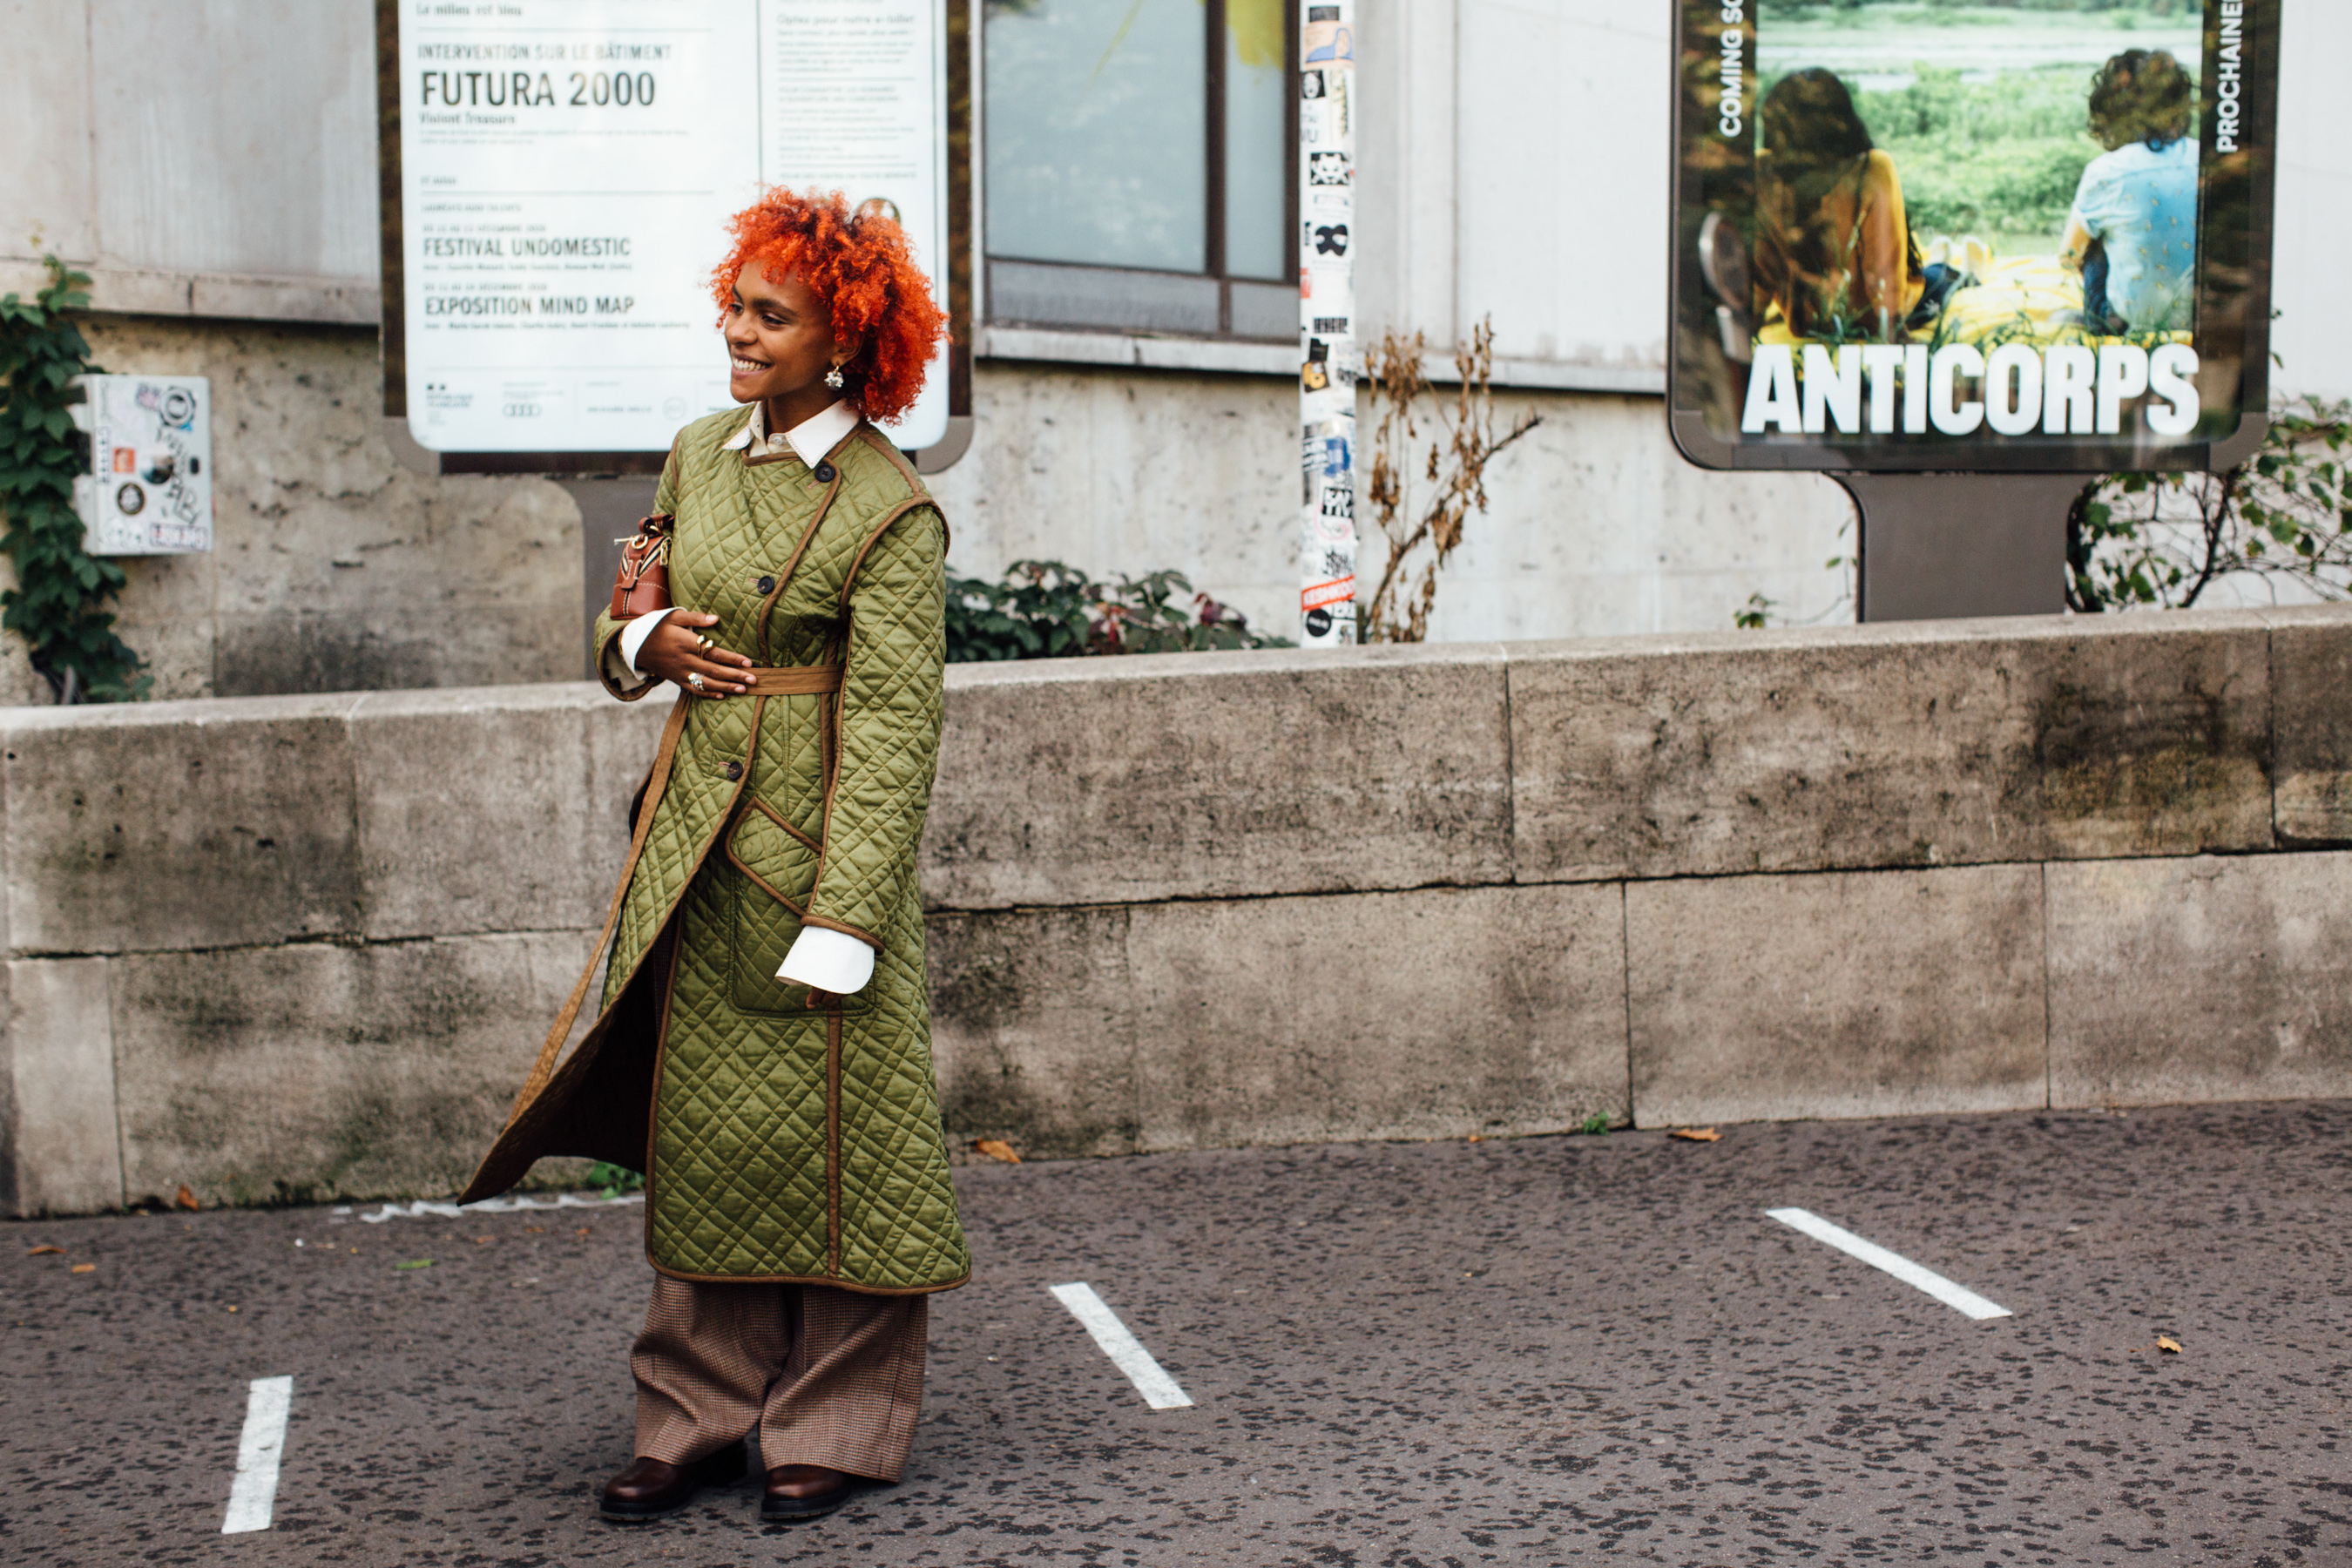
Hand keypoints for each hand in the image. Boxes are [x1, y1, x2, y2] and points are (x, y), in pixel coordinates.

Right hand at [639, 611, 753, 696]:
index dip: (732, 659)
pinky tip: (722, 695)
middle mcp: (684, 660)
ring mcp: (680, 672)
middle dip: (735, 676)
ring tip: (744, 689)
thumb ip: (696, 618)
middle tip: (754, 680)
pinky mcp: (676, 680)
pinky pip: (694, 690)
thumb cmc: (658, 627)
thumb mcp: (674, 616)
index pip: (713, 652)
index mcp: (685, 642)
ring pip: (706, 683)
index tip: (748, 662)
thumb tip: (716, 619)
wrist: (636, 645)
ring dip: (726, 687)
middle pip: (714, 671)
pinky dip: (708, 693)